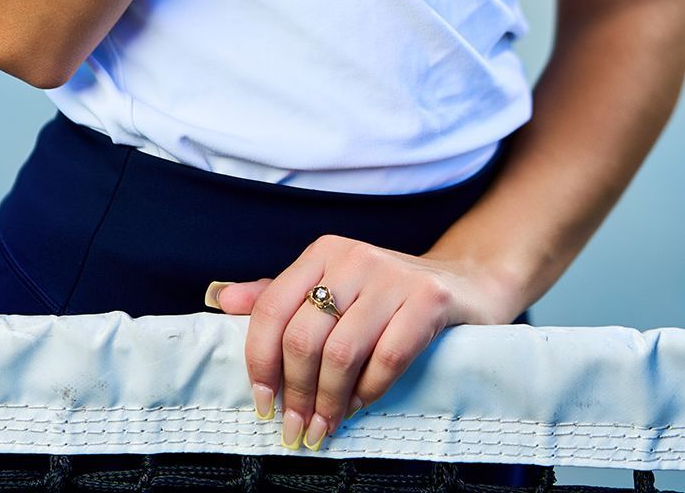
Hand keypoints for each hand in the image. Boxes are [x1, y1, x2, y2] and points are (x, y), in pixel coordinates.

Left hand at [203, 235, 517, 450]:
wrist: (463, 284)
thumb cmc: (385, 297)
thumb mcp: (332, 288)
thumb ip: (279, 296)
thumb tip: (221, 300)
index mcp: (323, 252)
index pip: (271, 306)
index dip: (259, 361)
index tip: (262, 404)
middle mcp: (354, 256)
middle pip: (303, 336)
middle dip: (295, 394)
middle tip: (296, 430)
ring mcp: (393, 276)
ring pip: (341, 352)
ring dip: (328, 402)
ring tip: (324, 429)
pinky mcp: (429, 298)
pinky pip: (387, 358)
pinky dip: (368, 393)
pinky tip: (359, 407)